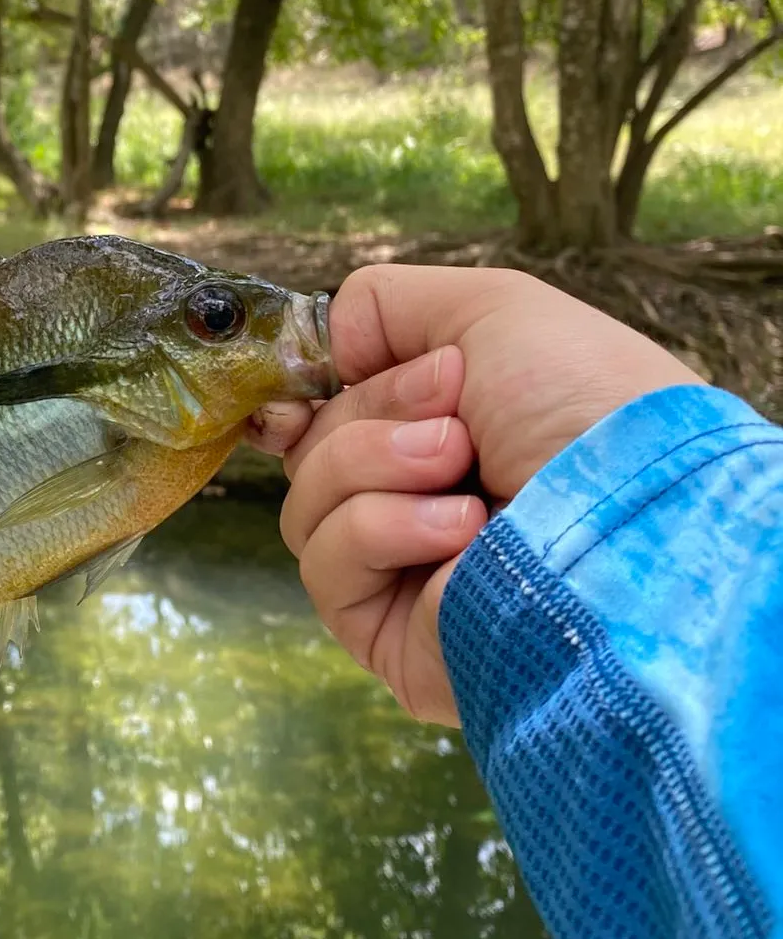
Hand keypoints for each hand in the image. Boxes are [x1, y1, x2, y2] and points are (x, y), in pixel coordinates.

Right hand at [251, 264, 697, 723]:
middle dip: (377, 413)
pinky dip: (381, 528)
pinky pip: (326, 563)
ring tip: (461, 469)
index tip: (319, 375)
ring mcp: (400, 572)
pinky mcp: (388, 635)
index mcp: (441, 430)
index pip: (329, 412)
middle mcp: (416, 500)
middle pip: (313, 444)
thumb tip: (331, 352)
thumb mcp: (488, 309)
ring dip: (375, 465)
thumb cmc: (581, 404)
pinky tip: (460, 529)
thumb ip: (383, 304)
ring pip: (306, 501)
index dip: (312, 393)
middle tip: (455, 421)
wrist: (632, 518)